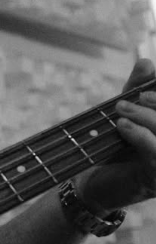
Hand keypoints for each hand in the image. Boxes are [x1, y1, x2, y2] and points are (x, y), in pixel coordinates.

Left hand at [76, 58, 155, 213]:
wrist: (92, 182)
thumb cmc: (115, 145)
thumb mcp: (127, 113)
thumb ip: (136, 89)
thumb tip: (146, 61)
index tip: (152, 82)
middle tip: (136, 96)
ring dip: (148, 118)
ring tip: (121, 108)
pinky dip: (140, 136)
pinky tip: (122, 126)